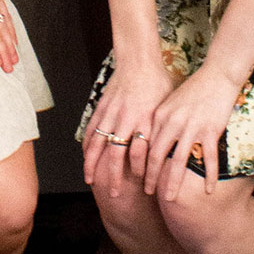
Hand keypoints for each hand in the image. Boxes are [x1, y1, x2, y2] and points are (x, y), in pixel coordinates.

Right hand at [82, 58, 173, 196]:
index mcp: (143, 119)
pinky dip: (87, 145)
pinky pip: (91, 129)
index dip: (141, 170)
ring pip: (98, 144)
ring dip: (93, 165)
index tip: (144, 185)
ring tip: (91, 180)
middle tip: (114, 194)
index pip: (139, 152)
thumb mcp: (165, 106)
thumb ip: (162, 129)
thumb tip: (167, 152)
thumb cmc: (157, 83)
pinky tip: (86, 156)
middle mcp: (125, 119)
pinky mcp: (101, 107)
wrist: (138, 60)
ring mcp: (110, 113)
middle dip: (114, 177)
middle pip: (115, 154)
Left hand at [145, 65, 241, 201]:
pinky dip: (209, 176)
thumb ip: (163, 121)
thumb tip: (155, 141)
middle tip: (149, 194)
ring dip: (173, 183)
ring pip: (178, 162)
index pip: (146, 145)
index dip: (142, 164)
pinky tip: (209, 190)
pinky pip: (208, 159)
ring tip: (170, 200)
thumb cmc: (195, 88)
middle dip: (151, 178)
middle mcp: (172, 123)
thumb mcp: (172, 102)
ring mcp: (191, 128)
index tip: (140, 177)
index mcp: (160, 116)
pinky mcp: (210, 131)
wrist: (217, 75)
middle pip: (157, 157)